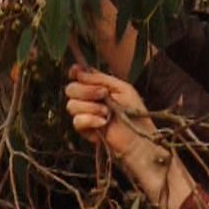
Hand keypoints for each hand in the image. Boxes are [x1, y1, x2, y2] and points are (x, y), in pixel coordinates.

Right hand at [66, 67, 193, 208]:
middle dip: (86, 90)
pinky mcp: (84, 130)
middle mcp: (88, 98)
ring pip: (71, 105)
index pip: (78, 76)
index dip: (75, 72)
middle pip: (71, 89)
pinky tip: (103, 123)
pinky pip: (76, 121)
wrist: (138, 138)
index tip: (75, 72)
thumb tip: (77, 70)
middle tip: (104, 95)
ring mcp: (85, 114)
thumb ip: (100, 78)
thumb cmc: (135, 112)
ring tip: (107, 113)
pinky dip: (89, 120)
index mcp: (98, 86)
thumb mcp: (121, 89)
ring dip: (90, 107)